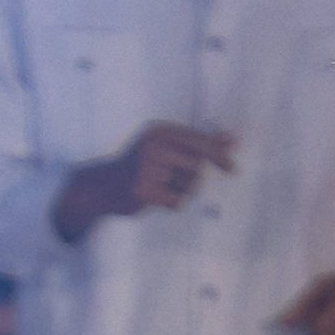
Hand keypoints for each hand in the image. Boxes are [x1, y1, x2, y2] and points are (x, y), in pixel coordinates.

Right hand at [53, 122, 236, 240]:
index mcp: (159, 131)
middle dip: (209, 168)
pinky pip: (177, 201)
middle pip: (198, 162)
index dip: (219, 152)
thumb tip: (233, 140)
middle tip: (232, 170)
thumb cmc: (140, 167)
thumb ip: (198, 144)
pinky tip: (155, 198)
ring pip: (190, 183)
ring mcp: (147, 168)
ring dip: (184, 189)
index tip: (234, 166)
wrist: (100, 188)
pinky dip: (171, 203)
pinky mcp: (143, 191)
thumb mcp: (167, 148)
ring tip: (163, 186)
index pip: (198, 140)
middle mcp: (153, 146)